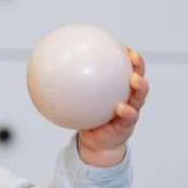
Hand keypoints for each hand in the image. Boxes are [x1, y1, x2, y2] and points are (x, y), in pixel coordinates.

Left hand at [77, 48, 148, 166]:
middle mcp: (129, 96)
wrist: (96, 143)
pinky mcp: (128, 124)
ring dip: (140, 86)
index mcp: (119, 87)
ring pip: (140, 95)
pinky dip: (127, 111)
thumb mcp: (79, 103)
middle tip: (132, 56)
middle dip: (138, 64)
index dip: (126, 55)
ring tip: (133, 80)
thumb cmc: (88, 119)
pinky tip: (121, 108)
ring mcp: (131, 109)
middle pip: (138, 76)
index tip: (121, 45)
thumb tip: (48, 74)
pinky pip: (129, 116)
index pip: (125, 68)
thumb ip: (70, 89)